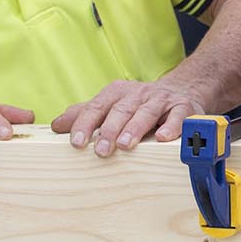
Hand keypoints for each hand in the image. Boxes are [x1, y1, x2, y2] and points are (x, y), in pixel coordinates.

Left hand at [51, 79, 206, 155]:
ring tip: (126, 145)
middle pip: (121, 110)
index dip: (86, 123)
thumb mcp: (112, 105)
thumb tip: (56, 125)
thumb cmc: (141, 104)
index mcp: (117, 93)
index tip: (75, 142)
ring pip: (146, 112)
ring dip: (135, 128)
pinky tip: (162, 138)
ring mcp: (162, 100)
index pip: (98, 106)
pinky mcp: (184, 108)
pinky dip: (171, 126)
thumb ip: (86, 114)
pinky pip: (178, 116)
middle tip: (100, 151)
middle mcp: (138, 93)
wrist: (183, 89)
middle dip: (109, 130)